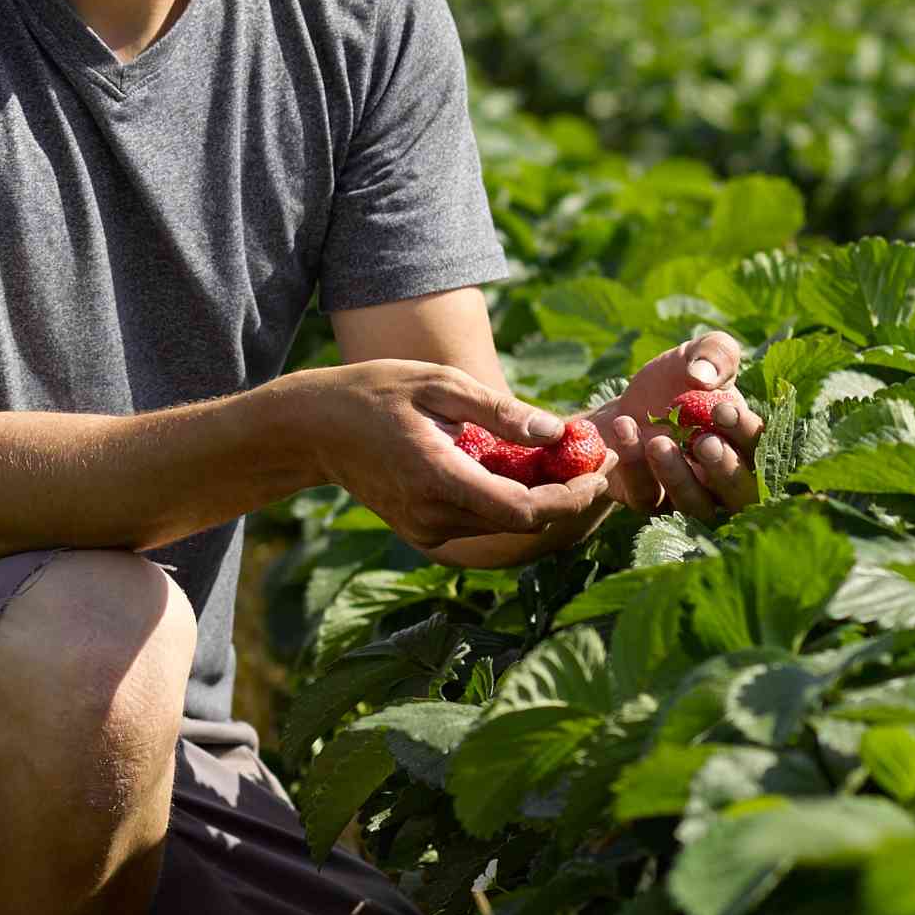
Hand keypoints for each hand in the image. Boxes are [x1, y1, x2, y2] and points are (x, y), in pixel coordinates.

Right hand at [293, 361, 617, 562]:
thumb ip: (498, 411)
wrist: (312, 429)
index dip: (573, 496)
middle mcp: (434, 517)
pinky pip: (483, 521)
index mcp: (439, 479)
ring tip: (569, 456)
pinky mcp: (424, 531)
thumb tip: (557, 431)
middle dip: (568, 495)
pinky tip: (524, 466)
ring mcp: (427, 529)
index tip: (602, 467)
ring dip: (543, 497)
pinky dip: (512, 499)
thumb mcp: (437, 382)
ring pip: (506, 525)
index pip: (525, 510)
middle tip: (599, 457)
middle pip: (524, 523)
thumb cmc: (374, 391)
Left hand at [580, 331, 764, 520]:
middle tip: (704, 442)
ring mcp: (687, 496)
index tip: (723, 409)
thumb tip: (705, 376)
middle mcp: (724, 480)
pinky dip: (634, 465)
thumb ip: (715, 353)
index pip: (761, 449)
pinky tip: (624, 427)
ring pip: (695, 506)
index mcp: (744, 445)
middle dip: (725, 470)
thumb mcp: (695, 355)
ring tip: (658, 441)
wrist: (623, 404)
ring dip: (677, 476)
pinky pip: (647, 497)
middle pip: (740, 495)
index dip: (746, 433)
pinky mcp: (648, 501)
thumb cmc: (671, 383)